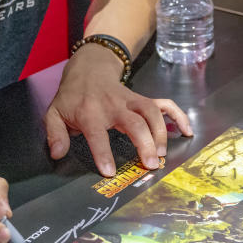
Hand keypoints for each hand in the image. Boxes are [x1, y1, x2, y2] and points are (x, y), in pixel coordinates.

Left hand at [44, 42, 191, 175]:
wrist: (89, 70)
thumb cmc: (72, 97)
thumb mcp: (54, 113)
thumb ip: (55, 134)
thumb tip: (58, 154)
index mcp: (90, 112)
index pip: (97, 132)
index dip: (103, 152)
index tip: (109, 172)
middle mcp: (113, 105)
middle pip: (133, 122)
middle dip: (144, 143)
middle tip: (150, 165)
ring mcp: (131, 100)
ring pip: (151, 112)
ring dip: (161, 132)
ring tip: (162, 154)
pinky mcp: (142, 99)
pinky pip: (164, 104)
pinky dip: (178, 115)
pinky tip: (187, 131)